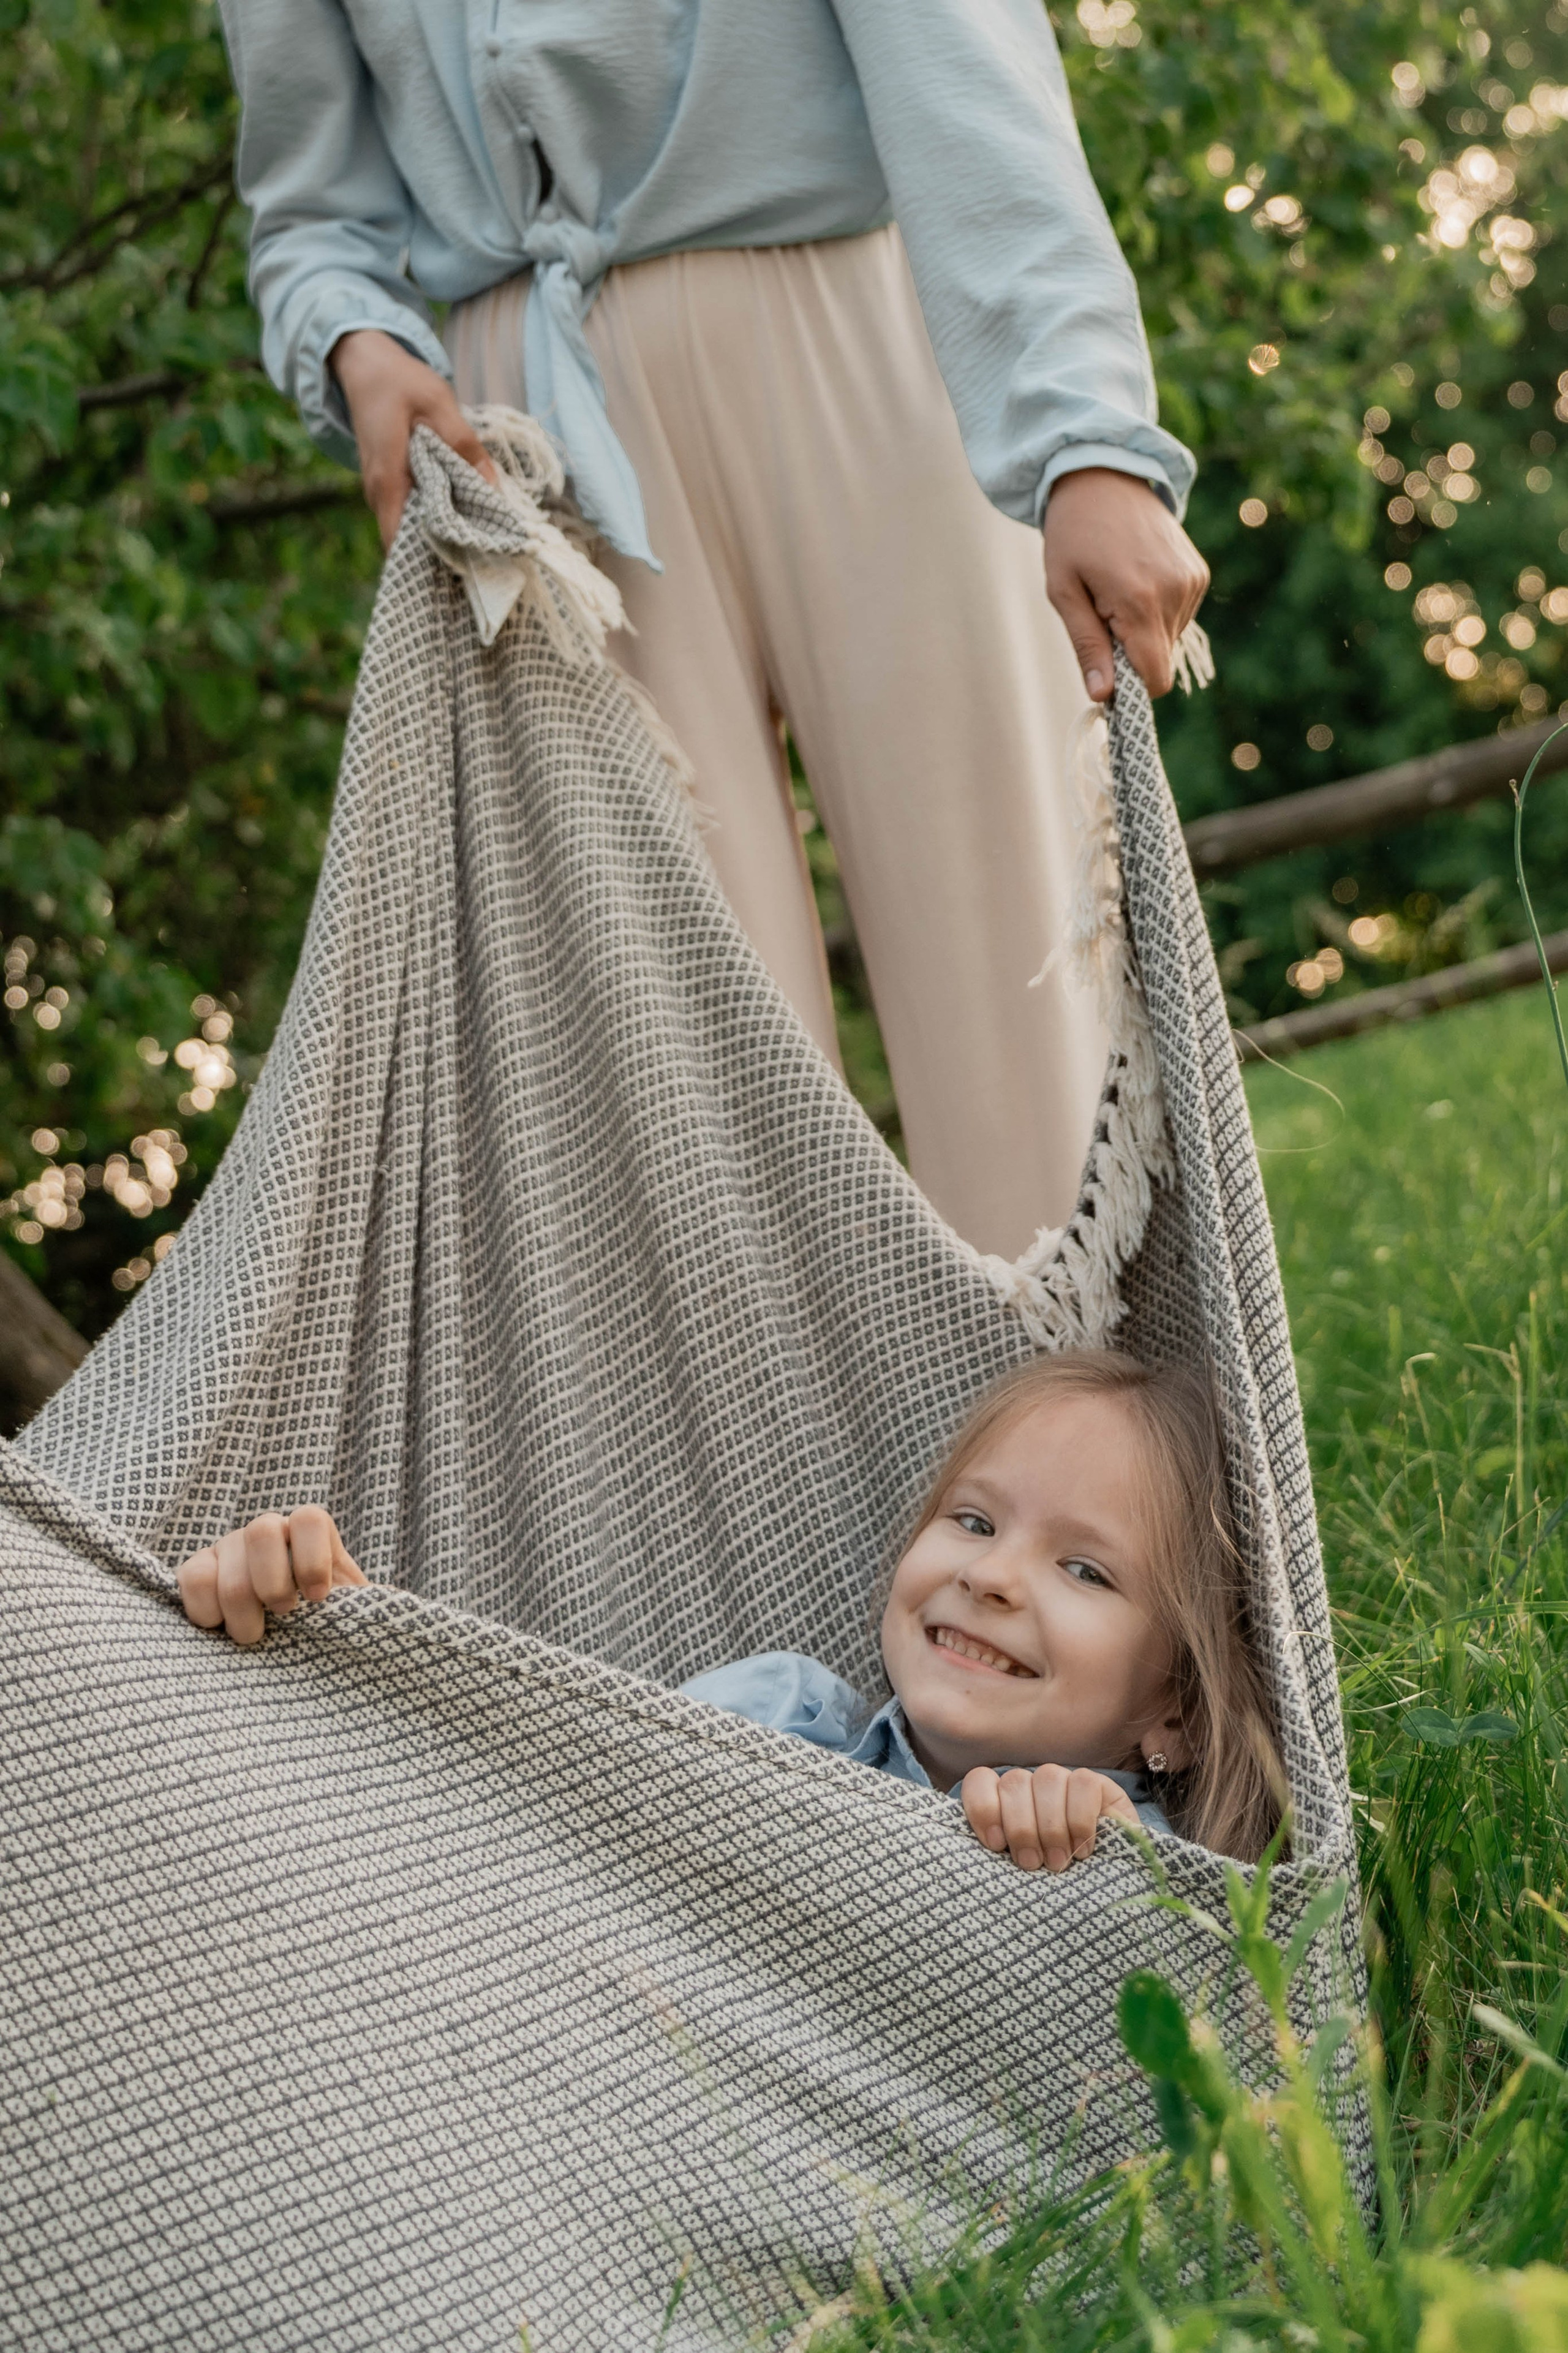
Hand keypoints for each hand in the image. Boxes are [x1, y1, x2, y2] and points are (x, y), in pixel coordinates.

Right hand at [176, 1506, 367, 1646]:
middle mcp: (268, 1531)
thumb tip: (394, 1611)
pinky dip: (205, 1610)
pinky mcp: (198, 1570)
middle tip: (285, 1618)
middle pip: (262, 1531)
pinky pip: (190, 1577)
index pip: (309, 1518)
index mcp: (311, 1533)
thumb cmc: (328, 1627)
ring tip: (256, 1636)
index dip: (312, 1558)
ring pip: (224, 1560)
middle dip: (273, 1585)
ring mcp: (229, 1547)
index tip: (319, 1599)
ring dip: (240, 1611)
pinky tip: (221, 1629)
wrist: (293, 1645)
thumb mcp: (353, 1613)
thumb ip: (365, 1604)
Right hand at [329, 328, 498, 549]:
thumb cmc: (399, 381)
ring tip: (482, 535)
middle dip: (445, 551)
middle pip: (409, 542)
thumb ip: (464, 445)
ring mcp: (380, 491)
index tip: (467, 567)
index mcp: (387, 480)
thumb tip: (493, 487)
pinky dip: (436, 514)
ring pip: (412, 527)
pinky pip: (412, 511)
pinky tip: (464, 511)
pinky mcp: (388, 485)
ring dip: (443, 532)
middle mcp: (378, 494)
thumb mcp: (438, 403)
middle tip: (487, 552)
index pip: (399, 543)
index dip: (431, 561)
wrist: (364, 364)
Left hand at [962, 1763, 1139, 1871]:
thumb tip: (976, 1854)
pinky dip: (1080, 1820)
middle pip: (1014, 1782)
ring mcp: (1064, 1780)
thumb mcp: (1020, 1871)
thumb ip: (999, 1854)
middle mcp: (1032, 1784)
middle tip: (1031, 1864)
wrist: (1107, 1886)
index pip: (980, 1780)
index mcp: (1005, 1800)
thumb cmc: (1053, 1883)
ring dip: (1051, 1826)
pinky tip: (1083, 1849)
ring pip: (1047, 1778)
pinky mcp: (1098, 1784)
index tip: (995, 1844)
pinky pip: (1083, 1784)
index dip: (983, 1808)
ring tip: (1058, 1862)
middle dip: (1021, 1827)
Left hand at [1041, 467, 1209, 702]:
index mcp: (1140, 601)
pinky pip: (1180, 616)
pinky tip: (1137, 579)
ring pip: (1170, 640)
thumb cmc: (1073, 534)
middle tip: (1102, 614)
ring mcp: (1192, 581)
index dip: (1130, 687)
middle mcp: (1176, 592)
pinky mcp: (1199, 572)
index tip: (1105, 672)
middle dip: (1131, 654)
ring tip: (1118, 590)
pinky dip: (1157, 611)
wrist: (1103, 476)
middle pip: (1160, 662)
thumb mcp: (1063, 591)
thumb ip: (1086, 646)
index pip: (1154, 679)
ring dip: (1143, 631)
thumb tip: (1102, 696)